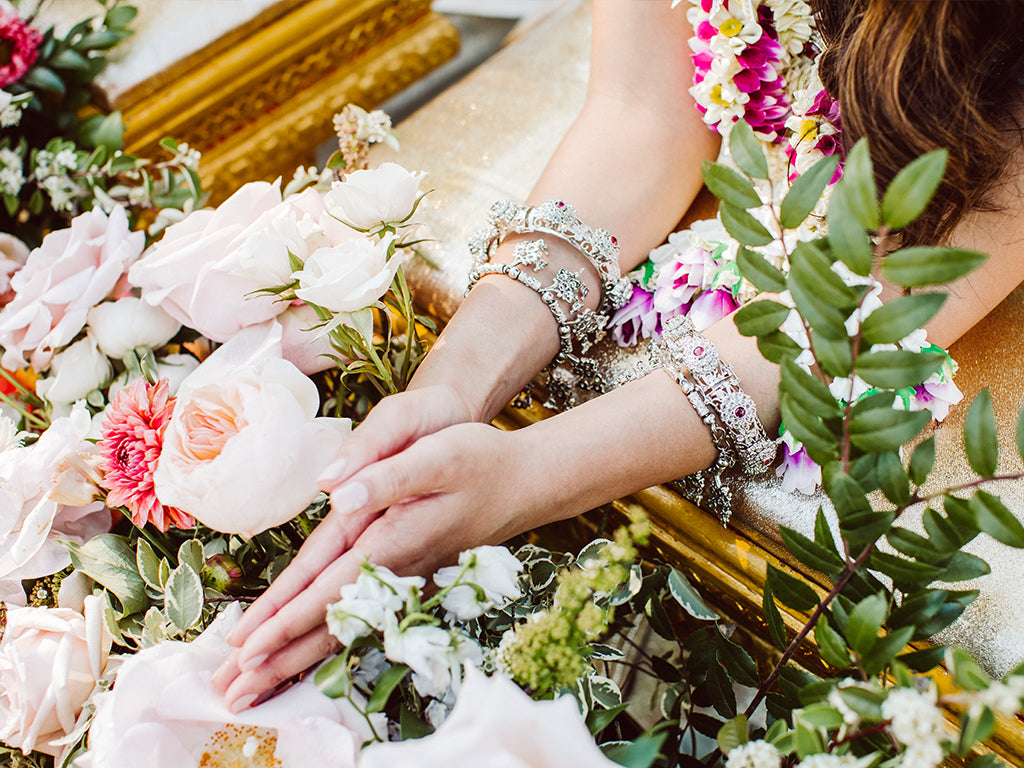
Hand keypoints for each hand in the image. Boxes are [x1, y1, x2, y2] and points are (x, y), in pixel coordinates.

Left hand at [211, 422, 541, 711]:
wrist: (524, 481)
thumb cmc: (481, 460)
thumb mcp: (440, 453)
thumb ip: (388, 474)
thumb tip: (339, 496)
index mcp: (393, 537)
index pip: (327, 587)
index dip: (284, 616)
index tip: (245, 647)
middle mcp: (395, 568)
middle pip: (329, 623)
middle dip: (280, 658)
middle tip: (232, 691)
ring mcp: (405, 580)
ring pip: (345, 630)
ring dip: (299, 661)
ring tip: (257, 688)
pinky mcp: (412, 580)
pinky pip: (363, 623)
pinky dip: (330, 646)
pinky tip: (312, 659)